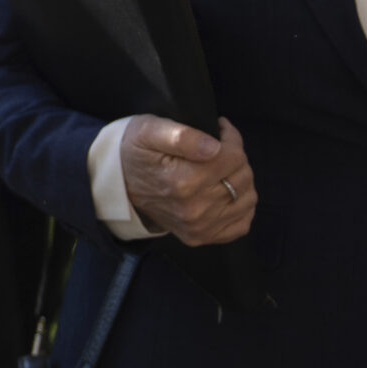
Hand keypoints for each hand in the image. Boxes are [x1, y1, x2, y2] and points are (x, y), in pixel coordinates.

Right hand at [121, 116, 256, 244]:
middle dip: (235, 158)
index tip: (218, 130)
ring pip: (248, 198)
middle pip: (243, 176)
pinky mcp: (201, 237)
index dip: (230, 138)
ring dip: (239, 180)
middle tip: (216, 150)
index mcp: (183, 181)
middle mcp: (194, 208)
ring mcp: (199, 226)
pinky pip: (242, 224)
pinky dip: (241, 207)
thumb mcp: (149, 131)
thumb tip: (215, 147)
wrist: (118, 183)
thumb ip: (181, 135)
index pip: (233, 156)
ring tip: (219, 170)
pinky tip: (223, 193)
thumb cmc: (135, 152)